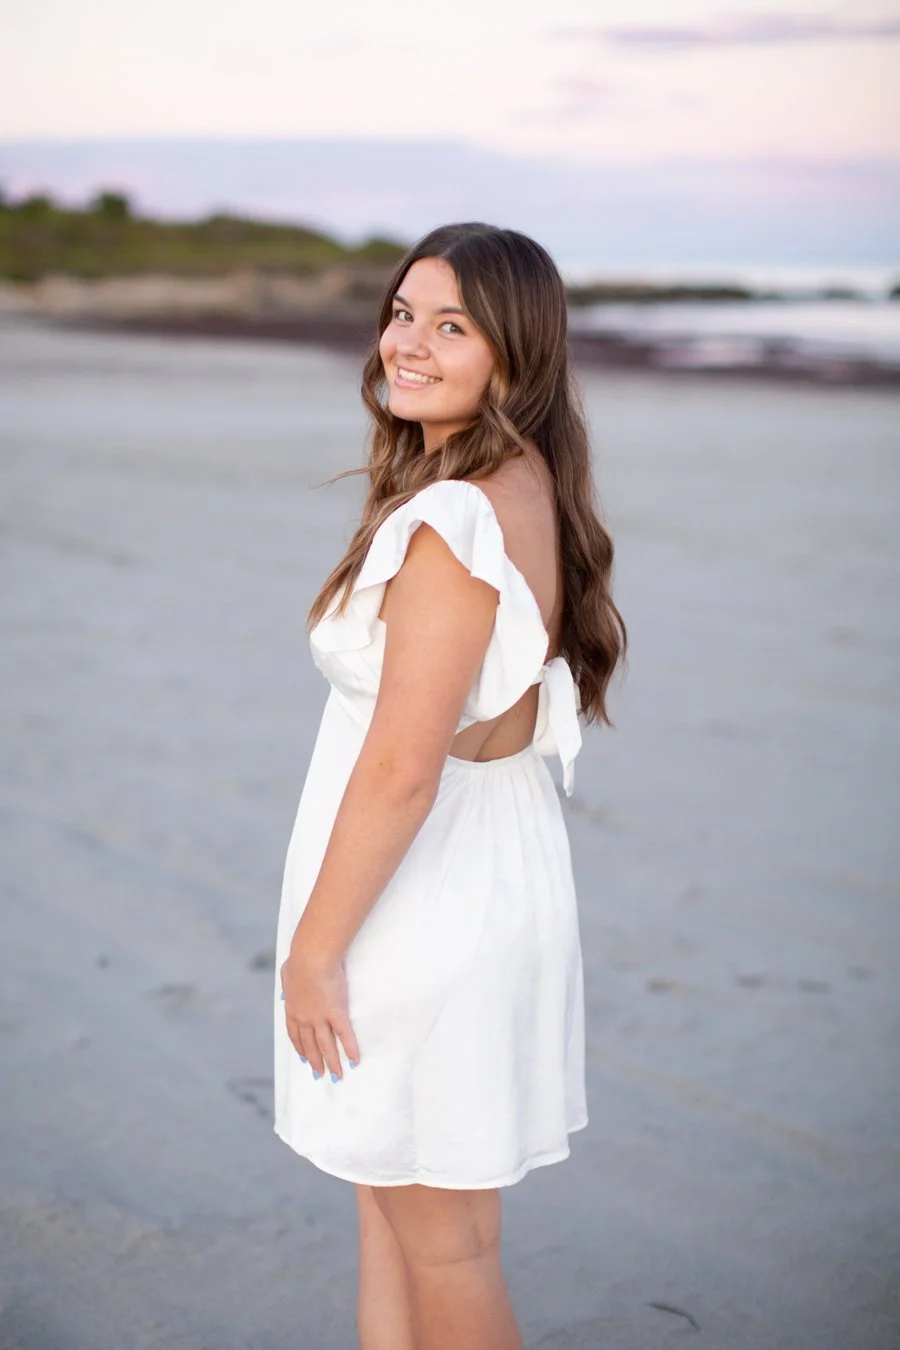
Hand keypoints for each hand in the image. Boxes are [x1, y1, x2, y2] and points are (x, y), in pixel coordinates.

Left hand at [280, 938, 359, 1081]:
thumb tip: (285, 994)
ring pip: (326, 1046)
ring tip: (336, 1076)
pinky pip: (344, 1035)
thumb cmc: (299, 960)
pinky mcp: (337, 1014)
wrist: (311, 958)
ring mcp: (320, 1018)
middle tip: (319, 1074)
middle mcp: (304, 1019)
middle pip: (310, 1045)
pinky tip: (354, 1060)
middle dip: (315, 1061)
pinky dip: (350, 1049)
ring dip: (332, 1062)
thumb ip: (287, 986)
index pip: (295, 1035)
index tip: (304, 1058)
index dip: (300, 1048)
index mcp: (292, 1009)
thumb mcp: (286, 974)